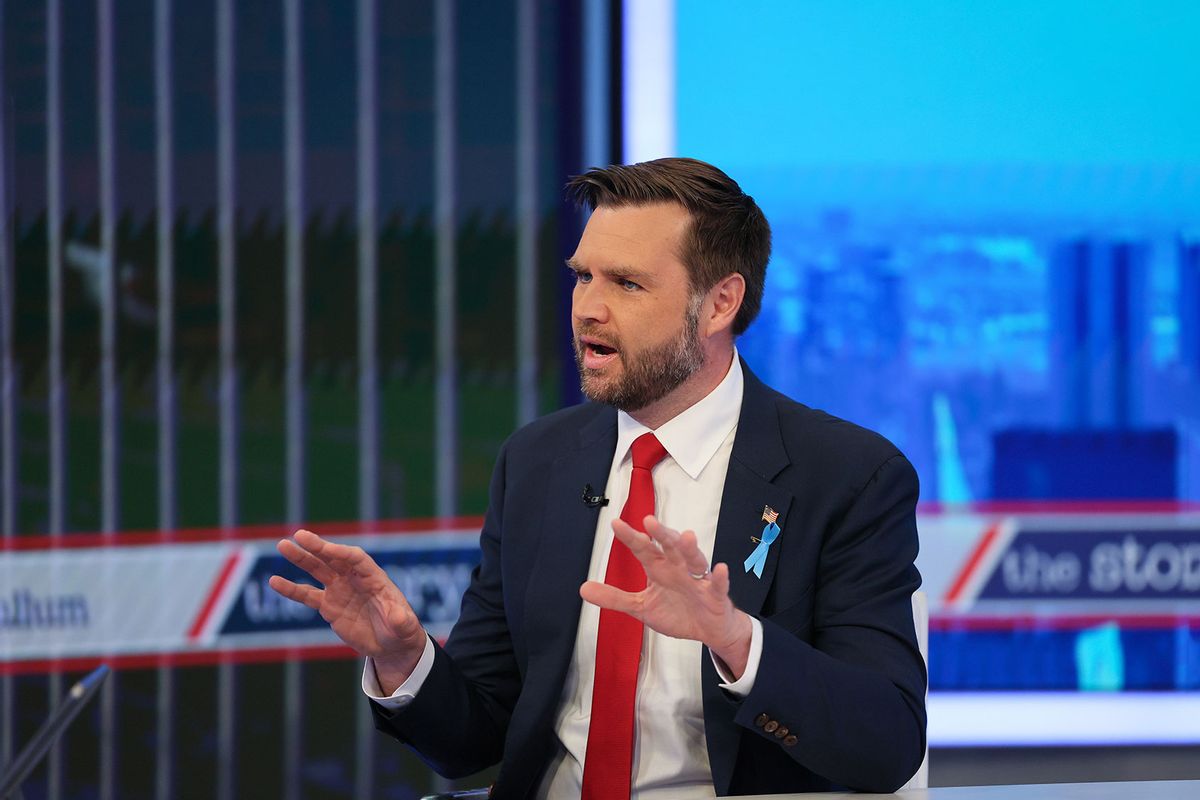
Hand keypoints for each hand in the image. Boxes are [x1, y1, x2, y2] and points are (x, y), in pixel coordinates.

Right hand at [269, 530, 426, 692]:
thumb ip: (402, 621)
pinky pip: (307, 595)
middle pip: (334, 558)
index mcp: (374, 578)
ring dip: (301, 558)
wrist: (391, 644)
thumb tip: (399, 617)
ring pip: (318, 570)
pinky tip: (274, 581)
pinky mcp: (329, 606)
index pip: (356, 559)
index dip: (341, 552)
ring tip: (283, 546)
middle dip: (318, 547)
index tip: (325, 548)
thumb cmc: (402, 630)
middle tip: (298, 535)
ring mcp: (340, 590)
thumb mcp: (405, 627)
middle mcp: (354, 579)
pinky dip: (291, 589)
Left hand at [580, 515, 753, 677]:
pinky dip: (720, 578)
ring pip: (694, 560)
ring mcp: (698, 581)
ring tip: (686, 537)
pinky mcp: (716, 596)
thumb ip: (614, 597)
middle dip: (661, 534)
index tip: (616, 524)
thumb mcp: (641, 607)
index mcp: (659, 569)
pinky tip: (720, 569)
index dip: (631, 538)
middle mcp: (678, 569)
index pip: (644, 549)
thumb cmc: (678, 612)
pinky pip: (719, 585)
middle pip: (669, 548)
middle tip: (649, 521)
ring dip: (690, 549)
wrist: (709, 630)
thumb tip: (583, 588)